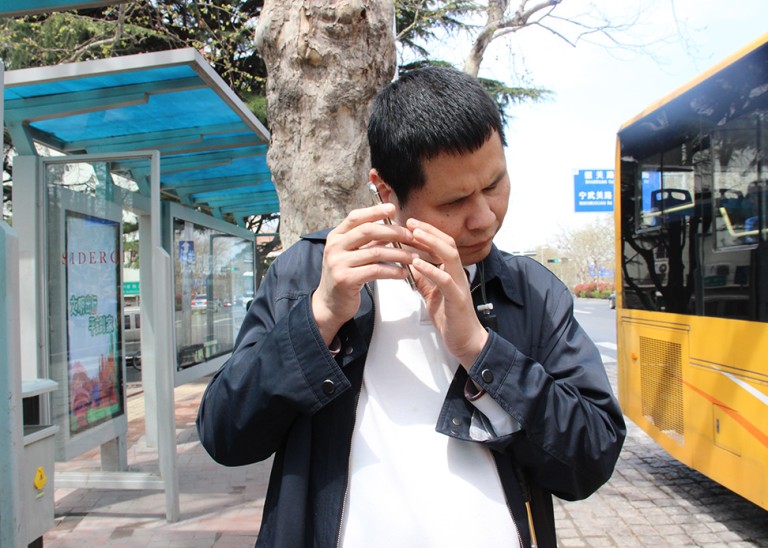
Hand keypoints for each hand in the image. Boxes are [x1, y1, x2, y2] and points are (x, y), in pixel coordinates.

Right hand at [312, 203, 414, 344]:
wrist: (330, 303)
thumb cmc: (346, 275)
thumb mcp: (351, 254)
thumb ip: (366, 241)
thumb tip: (391, 226)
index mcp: (335, 236)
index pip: (356, 217)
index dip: (374, 211)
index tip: (393, 208)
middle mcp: (335, 247)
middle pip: (367, 231)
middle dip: (392, 231)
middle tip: (411, 236)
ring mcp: (338, 263)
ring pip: (375, 252)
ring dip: (398, 254)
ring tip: (413, 257)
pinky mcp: (346, 279)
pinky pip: (375, 271)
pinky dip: (393, 271)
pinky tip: (403, 273)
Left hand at [406, 219, 488, 367]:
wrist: (466, 342)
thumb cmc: (451, 318)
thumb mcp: (433, 294)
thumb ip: (424, 279)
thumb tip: (410, 264)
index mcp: (453, 272)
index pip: (443, 244)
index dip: (429, 232)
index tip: (411, 223)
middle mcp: (459, 275)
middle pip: (448, 244)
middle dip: (430, 231)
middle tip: (411, 222)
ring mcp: (460, 285)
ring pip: (450, 257)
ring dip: (432, 243)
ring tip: (414, 235)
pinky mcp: (457, 299)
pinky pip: (445, 280)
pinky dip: (430, 270)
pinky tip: (416, 263)